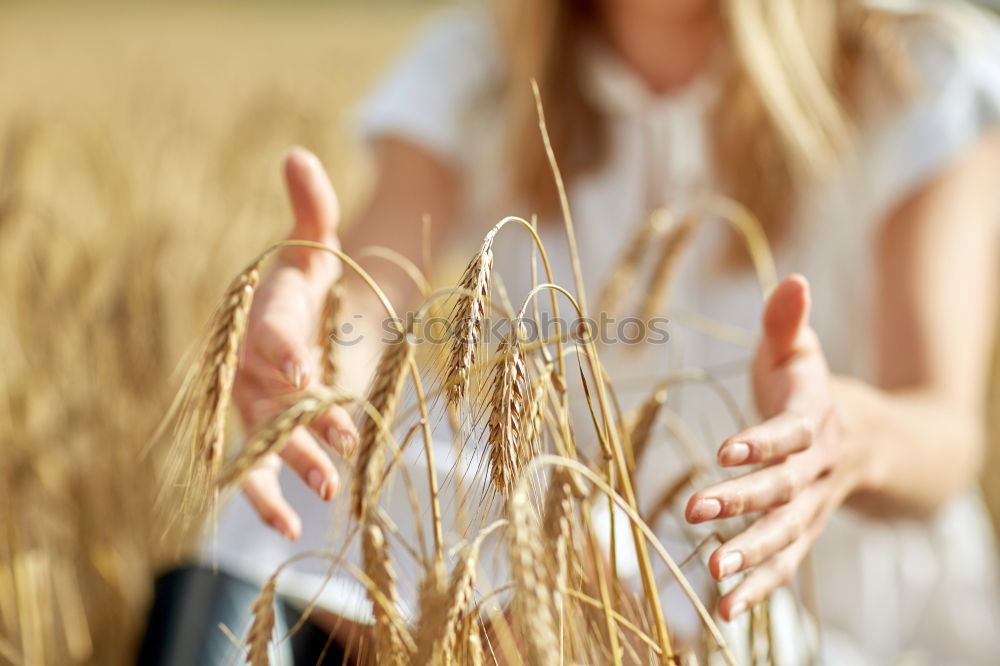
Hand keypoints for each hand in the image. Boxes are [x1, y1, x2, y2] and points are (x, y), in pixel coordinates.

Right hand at [232, 148, 358, 539]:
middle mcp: (250, 363)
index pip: (268, 330)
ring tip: (325, 491)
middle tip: (336, 445)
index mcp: (263, 313)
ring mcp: (253, 402)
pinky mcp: (263, 430)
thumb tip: (298, 153)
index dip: (282, 347)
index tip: (302, 366)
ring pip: (265, 437)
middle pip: (270, 394)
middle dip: (300, 419)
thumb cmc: (304, 280)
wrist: (291, 320)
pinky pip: (256, 468)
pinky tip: (291, 527)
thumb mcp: (312, 242)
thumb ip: (309, 206)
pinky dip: (267, 497)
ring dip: (293, 463)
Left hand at [684, 275, 867, 619]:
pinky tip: (725, 611)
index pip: (789, 432)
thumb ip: (788, 321)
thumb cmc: (815, 389)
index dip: (762, 441)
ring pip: (788, 535)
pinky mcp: (804, 531)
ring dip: (752, 555)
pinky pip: (787, 565)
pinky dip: (759, 588)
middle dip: (743, 501)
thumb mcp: (802, 352)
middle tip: (697, 510)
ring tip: (714, 574)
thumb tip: (792, 277)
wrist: (874, 440)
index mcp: (814, 419)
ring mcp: (814, 506)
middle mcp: (817, 468)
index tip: (727, 450)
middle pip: (784, 488)